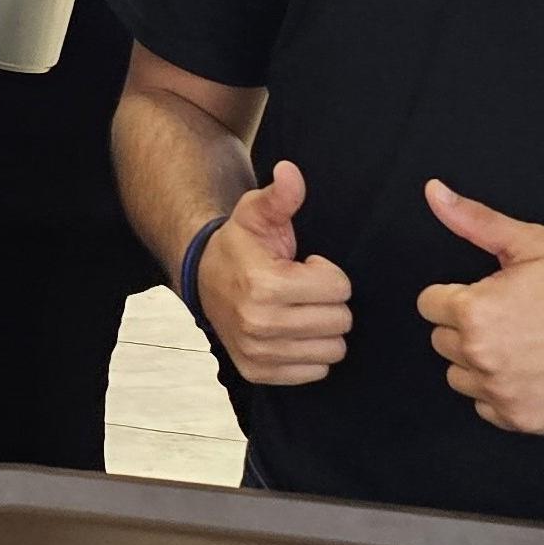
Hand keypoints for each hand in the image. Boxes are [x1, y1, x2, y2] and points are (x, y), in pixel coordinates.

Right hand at [194, 160, 352, 385]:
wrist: (203, 277)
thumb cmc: (241, 243)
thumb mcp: (257, 212)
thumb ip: (280, 195)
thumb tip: (290, 171)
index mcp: (264, 285)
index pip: (338, 289)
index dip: (327, 273)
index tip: (305, 265)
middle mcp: (260, 324)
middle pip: (340, 321)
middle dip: (329, 301)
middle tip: (303, 287)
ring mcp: (258, 353)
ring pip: (333, 350)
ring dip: (323, 329)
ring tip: (299, 308)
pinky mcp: (258, 373)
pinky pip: (316, 372)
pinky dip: (310, 352)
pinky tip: (292, 330)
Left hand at [417, 179, 543, 434]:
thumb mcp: (528, 243)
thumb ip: (473, 219)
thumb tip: (432, 190)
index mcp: (473, 311)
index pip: (428, 305)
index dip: (456, 295)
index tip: (488, 295)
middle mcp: (481, 356)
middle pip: (441, 340)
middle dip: (467, 327)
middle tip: (510, 318)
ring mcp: (501, 393)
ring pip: (458, 376)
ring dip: (478, 362)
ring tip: (519, 345)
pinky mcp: (522, 420)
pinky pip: (485, 407)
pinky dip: (500, 393)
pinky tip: (528, 373)